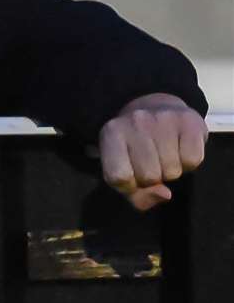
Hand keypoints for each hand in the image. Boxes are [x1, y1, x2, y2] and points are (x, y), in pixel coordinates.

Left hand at [98, 93, 206, 210]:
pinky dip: (189, 162)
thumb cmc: (136, 148)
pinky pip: (192, 161)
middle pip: (149, 176)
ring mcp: (162, 119)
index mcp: (111, 133)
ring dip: (172, 170)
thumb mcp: (124, 169)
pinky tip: (181, 148)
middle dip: (153, 178)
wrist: (158, 108)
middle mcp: (134, 122)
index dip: (129, 186)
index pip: (118, 177)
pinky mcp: (189, 120)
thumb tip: (164, 194)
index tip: (133, 176)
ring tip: (166, 154)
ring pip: (172, 171)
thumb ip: (136, 195)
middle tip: (153, 162)